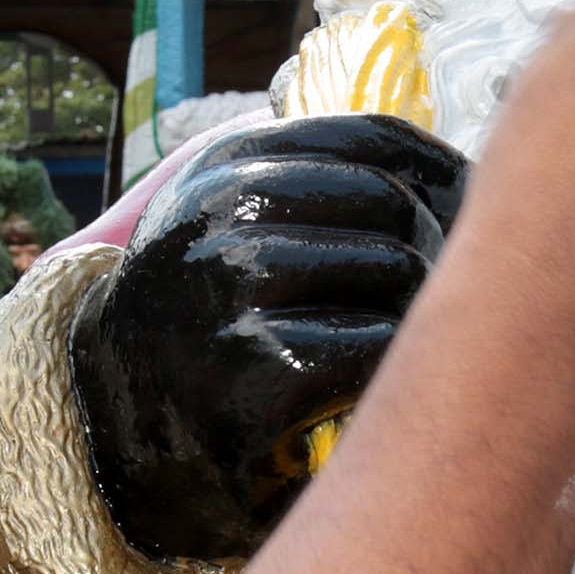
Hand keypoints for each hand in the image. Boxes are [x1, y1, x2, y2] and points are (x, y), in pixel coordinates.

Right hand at [74, 114, 465, 563]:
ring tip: (373, 356)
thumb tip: (463, 169)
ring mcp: (233, 289)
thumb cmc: (206, 329)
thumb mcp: (232, 227)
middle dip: (426, 256)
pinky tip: (351, 397)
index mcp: (223, 167)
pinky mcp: (255, 372)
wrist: (111, 435)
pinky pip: (376, 349)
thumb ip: (318, 179)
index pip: (372, 138)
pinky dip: (381, 377)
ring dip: (406, 321)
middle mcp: (220, 214)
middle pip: (393, 203)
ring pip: (395, 270)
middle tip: (422, 308)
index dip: (438, 177)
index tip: (458, 220)